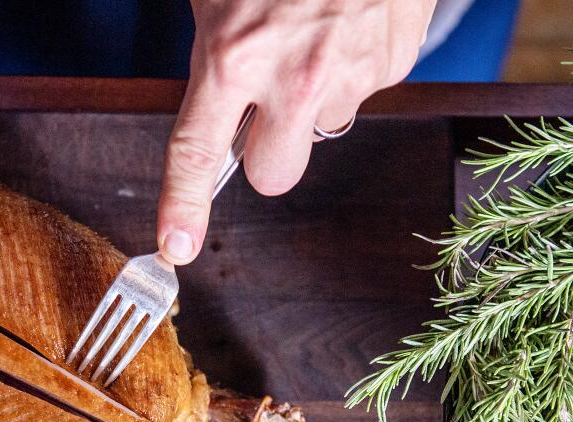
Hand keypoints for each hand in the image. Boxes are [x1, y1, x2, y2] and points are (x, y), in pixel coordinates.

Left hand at [156, 0, 435, 264]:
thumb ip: (215, 52)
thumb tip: (215, 99)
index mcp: (234, 55)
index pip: (197, 152)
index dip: (183, 206)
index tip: (176, 247)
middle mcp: (294, 78)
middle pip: (273, 175)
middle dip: (266, 153)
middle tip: (264, 110)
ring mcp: (352, 75)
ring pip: (322, 129)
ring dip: (313, 101)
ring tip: (315, 34)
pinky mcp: (395, 65)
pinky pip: (363, 91)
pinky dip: (352, 67)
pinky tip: (348, 21)